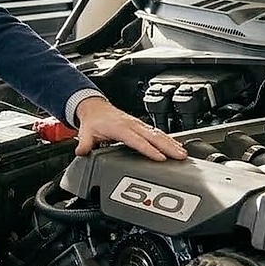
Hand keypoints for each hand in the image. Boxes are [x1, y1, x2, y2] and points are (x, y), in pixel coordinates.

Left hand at [73, 96, 187, 161]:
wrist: (95, 107)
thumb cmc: (93, 120)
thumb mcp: (86, 132)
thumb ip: (85, 144)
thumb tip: (81, 153)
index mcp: (119, 127)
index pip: (137, 140)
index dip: (149, 149)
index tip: (161, 158)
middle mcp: (132, 125)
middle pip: (153, 136)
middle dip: (168, 146)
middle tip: (181, 156)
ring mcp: (138, 124)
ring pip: (158, 134)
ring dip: (172, 143)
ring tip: (183, 154)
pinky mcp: (141, 125)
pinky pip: (157, 132)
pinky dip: (168, 139)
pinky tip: (176, 146)